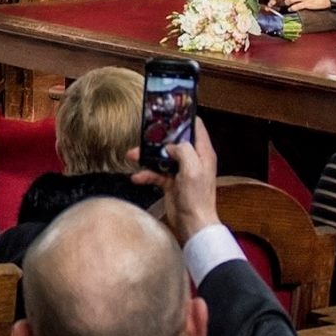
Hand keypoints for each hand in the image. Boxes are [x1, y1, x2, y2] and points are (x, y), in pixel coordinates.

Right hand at [130, 117, 220, 245]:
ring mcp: (181, 172)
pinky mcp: (171, 183)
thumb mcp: (193, 168)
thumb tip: (170, 146)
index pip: (196, 127)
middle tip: (144, 133)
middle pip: (174, 141)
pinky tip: (137, 177)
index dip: (184, 117)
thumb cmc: (197, 198)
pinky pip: (156, 174)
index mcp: (203, 153)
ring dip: (146, 156)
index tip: (169, 111)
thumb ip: (183, 151)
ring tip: (132, 155)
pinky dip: (146, 174)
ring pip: (162, 157)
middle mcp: (193, 160)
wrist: (192, 224)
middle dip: (158, 138)